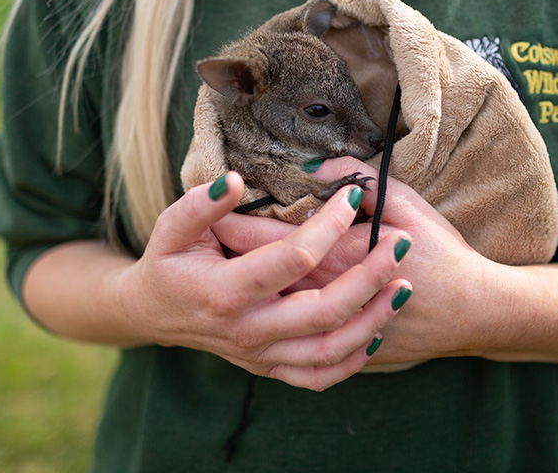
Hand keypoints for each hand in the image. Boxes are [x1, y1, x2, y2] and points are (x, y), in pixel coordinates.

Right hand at [115, 171, 412, 390]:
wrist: (153, 314)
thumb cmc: (167, 261)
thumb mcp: (172, 226)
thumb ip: (201, 204)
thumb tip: (234, 180)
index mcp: (225, 291)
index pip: (293, 257)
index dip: (329, 224)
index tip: (355, 195)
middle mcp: (247, 330)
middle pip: (324, 310)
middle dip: (370, 276)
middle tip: (400, 243)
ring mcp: (260, 356)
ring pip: (329, 350)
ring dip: (373, 320)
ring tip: (405, 288)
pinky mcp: (269, 369)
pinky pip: (319, 377)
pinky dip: (353, 360)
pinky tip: (377, 331)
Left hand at [215, 158, 500, 366]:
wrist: (476, 310)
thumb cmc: (442, 253)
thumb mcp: (407, 204)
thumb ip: (360, 183)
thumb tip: (316, 169)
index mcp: (329, 260)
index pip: (263, 240)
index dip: (233, 222)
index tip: (214, 204)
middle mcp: (318, 300)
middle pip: (256, 276)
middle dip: (227, 253)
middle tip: (206, 234)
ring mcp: (328, 333)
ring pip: (268, 315)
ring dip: (248, 292)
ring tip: (229, 271)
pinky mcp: (342, 354)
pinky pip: (297, 353)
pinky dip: (276, 331)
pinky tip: (271, 316)